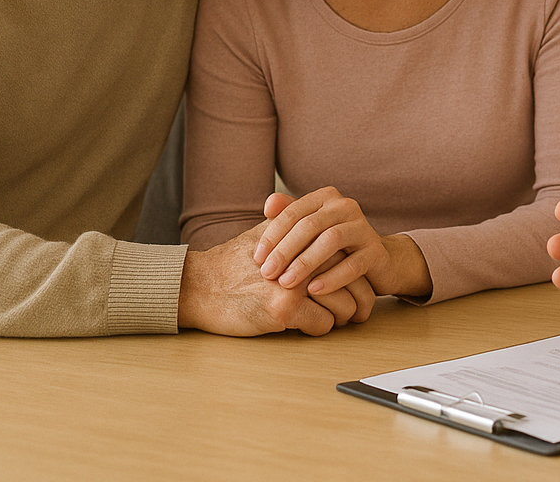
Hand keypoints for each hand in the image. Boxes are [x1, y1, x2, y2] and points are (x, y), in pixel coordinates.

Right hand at [177, 219, 374, 335]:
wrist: (199, 286)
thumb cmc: (233, 264)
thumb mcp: (265, 236)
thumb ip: (295, 230)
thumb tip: (326, 230)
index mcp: (304, 238)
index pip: (349, 257)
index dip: (359, 277)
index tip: (360, 291)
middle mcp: (304, 257)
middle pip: (355, 281)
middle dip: (360, 302)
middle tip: (358, 314)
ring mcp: (294, 283)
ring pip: (345, 306)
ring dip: (341, 318)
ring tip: (333, 320)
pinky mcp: (284, 309)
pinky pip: (323, 325)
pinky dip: (319, 329)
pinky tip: (305, 325)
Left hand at [252, 188, 431, 299]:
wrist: (375, 262)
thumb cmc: (332, 248)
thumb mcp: (309, 231)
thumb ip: (289, 215)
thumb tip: (268, 204)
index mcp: (326, 198)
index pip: (293, 212)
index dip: (272, 235)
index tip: (256, 259)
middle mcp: (346, 207)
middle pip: (310, 225)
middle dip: (285, 250)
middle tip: (267, 273)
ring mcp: (364, 228)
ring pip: (331, 241)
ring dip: (305, 263)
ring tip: (286, 282)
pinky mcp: (376, 252)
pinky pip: (353, 264)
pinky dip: (332, 278)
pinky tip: (314, 290)